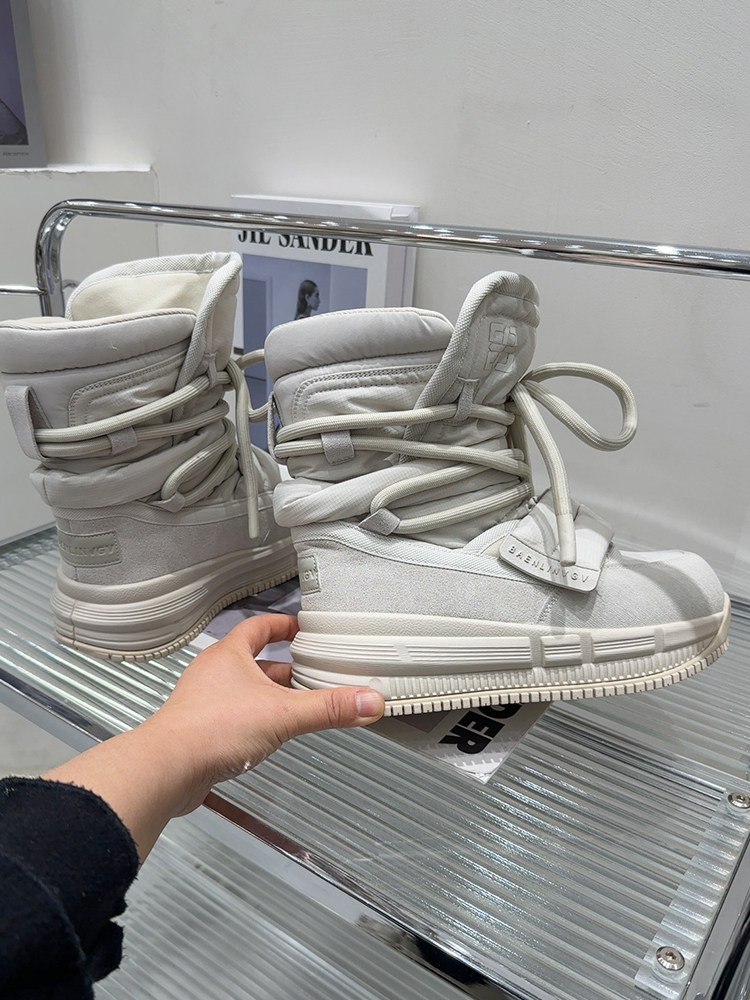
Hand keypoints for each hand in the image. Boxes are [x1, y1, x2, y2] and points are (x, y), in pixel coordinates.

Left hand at [44, 614, 384, 861]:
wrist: (166, 770)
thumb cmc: (216, 728)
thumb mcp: (283, 714)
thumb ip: (328, 708)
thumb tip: (372, 701)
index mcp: (230, 654)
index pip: (258, 626)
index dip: (283, 625)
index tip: (305, 629)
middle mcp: (214, 673)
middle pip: (255, 661)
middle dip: (286, 669)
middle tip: (316, 674)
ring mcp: (204, 702)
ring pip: (246, 692)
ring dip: (272, 697)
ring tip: (302, 706)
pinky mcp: (199, 731)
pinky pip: (234, 717)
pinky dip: (256, 721)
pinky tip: (272, 736)